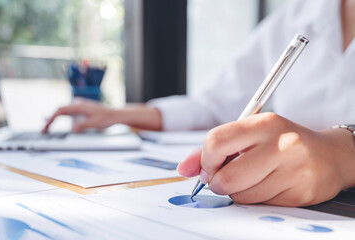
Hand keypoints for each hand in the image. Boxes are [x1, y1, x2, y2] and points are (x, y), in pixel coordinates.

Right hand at [42, 98, 116, 132]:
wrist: (115, 114)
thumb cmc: (106, 118)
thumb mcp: (95, 123)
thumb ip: (83, 125)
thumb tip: (72, 128)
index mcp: (79, 106)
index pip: (61, 110)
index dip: (51, 118)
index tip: (46, 126)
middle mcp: (77, 104)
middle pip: (60, 110)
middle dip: (50, 119)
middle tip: (43, 130)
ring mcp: (79, 106)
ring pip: (63, 111)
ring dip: (54, 118)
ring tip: (45, 127)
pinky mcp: (81, 109)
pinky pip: (67, 113)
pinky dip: (60, 117)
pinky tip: (53, 120)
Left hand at [178, 112, 354, 206]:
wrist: (329, 154)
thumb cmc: (282, 142)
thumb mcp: (249, 134)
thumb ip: (213, 149)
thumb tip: (184, 168)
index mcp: (263, 123)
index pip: (216, 142)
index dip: (205, 161)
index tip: (208, 167)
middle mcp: (281, 144)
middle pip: (227, 177)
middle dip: (218, 183)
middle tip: (224, 179)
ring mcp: (293, 169)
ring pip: (242, 195)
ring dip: (238, 192)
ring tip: (252, 178)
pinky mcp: (301, 192)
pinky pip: (261, 204)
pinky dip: (257, 199)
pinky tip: (270, 185)